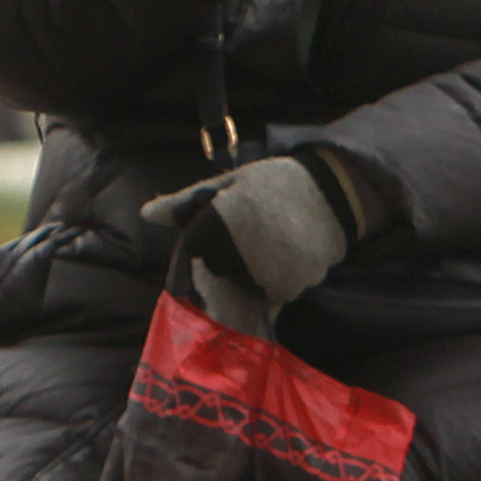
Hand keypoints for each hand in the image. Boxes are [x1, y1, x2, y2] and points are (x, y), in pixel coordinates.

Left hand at [142, 156, 363, 331]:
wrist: (334, 192)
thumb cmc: (275, 183)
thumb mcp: (230, 183)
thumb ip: (186, 203)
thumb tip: (146, 214)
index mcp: (223, 221)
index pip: (194, 248)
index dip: (204, 240)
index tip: (221, 229)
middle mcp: (241, 252)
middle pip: (214, 272)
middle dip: (222, 260)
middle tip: (249, 236)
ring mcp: (265, 273)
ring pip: (239, 287)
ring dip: (245, 276)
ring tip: (267, 245)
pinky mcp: (289, 288)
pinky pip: (267, 297)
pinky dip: (268, 285)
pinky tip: (279, 260)